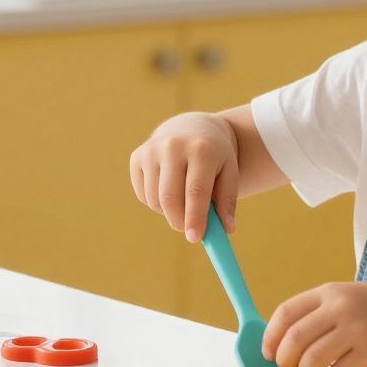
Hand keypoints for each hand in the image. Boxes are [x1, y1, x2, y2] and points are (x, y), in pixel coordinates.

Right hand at [130, 112, 238, 240]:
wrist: (192, 127)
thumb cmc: (215, 156)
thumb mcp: (230, 172)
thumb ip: (228, 201)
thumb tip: (226, 229)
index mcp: (201, 149)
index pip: (196, 190)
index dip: (195, 217)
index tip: (195, 238)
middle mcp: (173, 146)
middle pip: (170, 198)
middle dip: (179, 221)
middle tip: (189, 232)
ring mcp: (152, 149)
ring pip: (155, 200)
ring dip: (169, 212)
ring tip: (184, 201)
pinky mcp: (137, 156)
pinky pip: (143, 195)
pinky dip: (156, 202)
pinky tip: (169, 188)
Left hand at [263, 282, 366, 366]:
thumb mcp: (350, 298)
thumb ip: (321, 314)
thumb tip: (284, 345)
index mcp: (330, 292)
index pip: (286, 313)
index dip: (270, 337)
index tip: (268, 354)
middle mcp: (341, 307)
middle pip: (294, 338)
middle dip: (283, 361)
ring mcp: (357, 329)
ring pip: (312, 360)